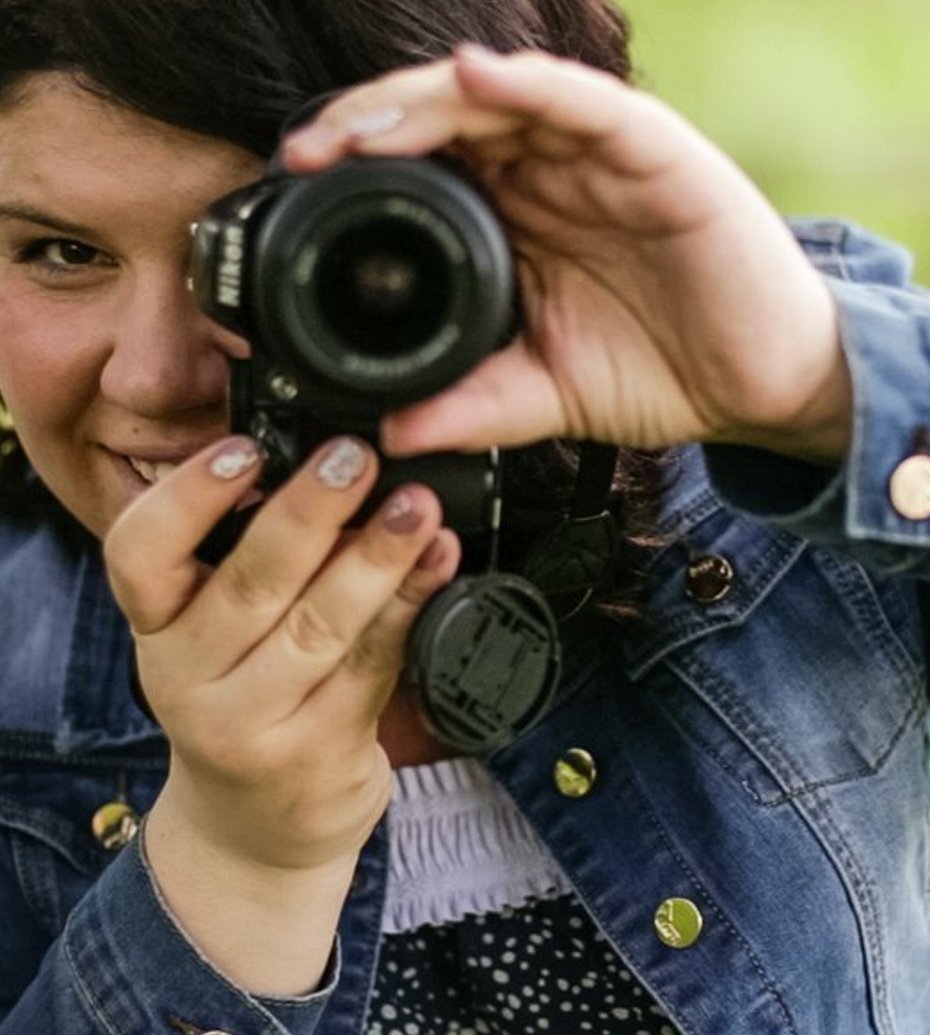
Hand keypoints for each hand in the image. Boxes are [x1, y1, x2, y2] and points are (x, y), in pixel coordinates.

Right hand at [104, 434, 459, 991]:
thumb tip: (327, 461)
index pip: (139, 553)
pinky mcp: (317, 752)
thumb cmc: (242, 697)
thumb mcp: (218, 633)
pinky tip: (440, 562)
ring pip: (319, 626)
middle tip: (356, 457)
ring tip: (418, 507)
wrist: (252, 831)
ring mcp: (252, 724)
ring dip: (377, 557)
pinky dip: (412, 606)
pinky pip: (372, 664)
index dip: (188, 497)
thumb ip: (255, 554)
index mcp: (158, 626)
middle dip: (310, 511)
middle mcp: (189, 677)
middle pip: (249, 583)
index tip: (244, 448)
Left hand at [283, 48, 852, 462]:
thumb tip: (385, 434)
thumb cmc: (663, 370)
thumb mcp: (546, 392)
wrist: (761, 385)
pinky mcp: (657, 151)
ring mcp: (602, 154)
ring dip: (424, 102)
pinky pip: (585, 102)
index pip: (425, 168)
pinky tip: (478, 80)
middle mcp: (553, 171)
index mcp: (520, 216)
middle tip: (304, 153)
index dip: (356, 170)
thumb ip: (472, 402)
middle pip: (445, 119)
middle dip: (367, 127)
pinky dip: (530, 86)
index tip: (292, 195)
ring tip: (360, 126)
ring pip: (500, 97)